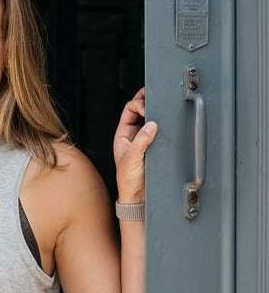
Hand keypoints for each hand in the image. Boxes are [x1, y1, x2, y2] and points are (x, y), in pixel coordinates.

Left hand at [113, 87, 157, 202]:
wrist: (139, 197)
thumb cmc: (128, 181)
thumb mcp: (131, 159)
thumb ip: (140, 142)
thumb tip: (151, 125)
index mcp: (123, 135)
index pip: (129, 110)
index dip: (138, 104)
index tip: (148, 107)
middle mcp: (134, 135)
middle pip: (141, 111)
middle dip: (148, 101)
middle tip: (158, 95)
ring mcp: (146, 140)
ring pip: (152, 119)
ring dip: (157, 112)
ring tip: (164, 107)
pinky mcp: (157, 146)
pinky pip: (161, 131)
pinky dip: (165, 124)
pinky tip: (170, 122)